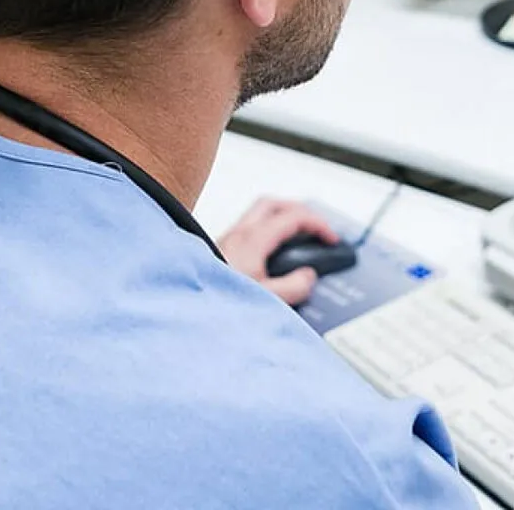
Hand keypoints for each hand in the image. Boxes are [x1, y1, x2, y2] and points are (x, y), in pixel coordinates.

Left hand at [217, 197, 339, 306]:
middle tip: (315, 226)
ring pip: (257, 215)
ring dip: (280, 219)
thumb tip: (308, 278)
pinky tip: (267, 254)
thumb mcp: (265, 300)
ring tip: (295, 236)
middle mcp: (237, 234)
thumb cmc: (214, 302)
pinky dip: (265, 234)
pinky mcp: (217, 252)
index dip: (318, 224)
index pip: (293, 216)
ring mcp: (226, 241)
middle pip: (273, 204)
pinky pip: (246, 232)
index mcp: (252, 240)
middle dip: (298, 210)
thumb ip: (292, 288)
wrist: (182, 308)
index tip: (331, 238)